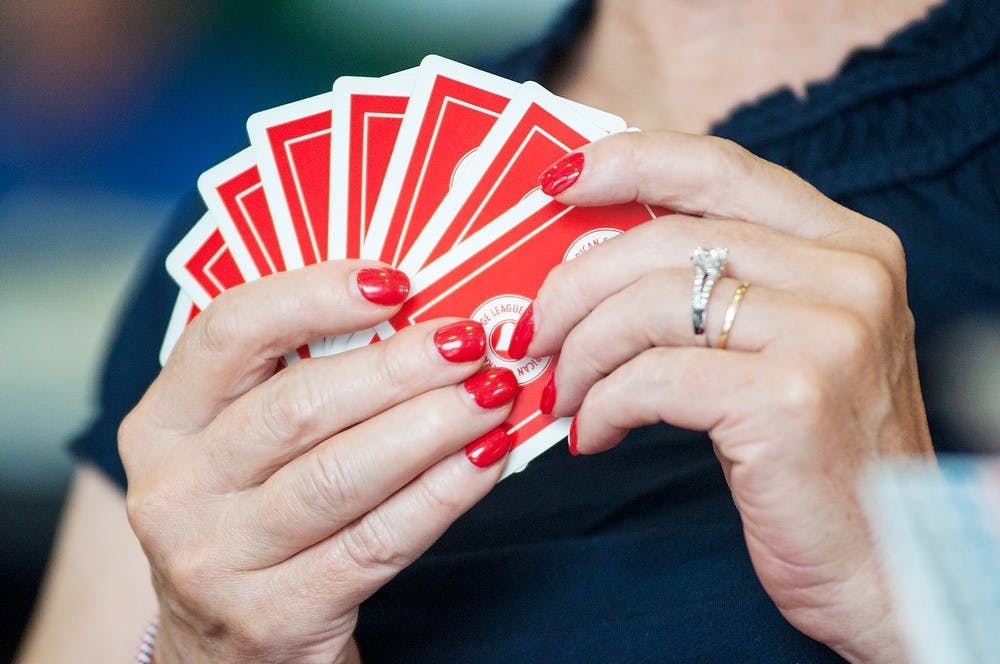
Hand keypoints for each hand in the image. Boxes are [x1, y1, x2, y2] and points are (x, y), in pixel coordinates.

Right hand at [119, 261, 516, 662]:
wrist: (225, 653)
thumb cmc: (251, 520)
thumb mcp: (241, 448)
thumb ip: (296, 381)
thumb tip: (413, 316)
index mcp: (163, 425)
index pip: (230, 332)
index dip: (315, 294)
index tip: (397, 281)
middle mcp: (176, 491)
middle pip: (300, 405)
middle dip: (401, 365)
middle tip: (473, 340)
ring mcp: (218, 561)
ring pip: (343, 474)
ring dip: (434, 424)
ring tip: (493, 393)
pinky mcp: (275, 617)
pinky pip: (378, 541)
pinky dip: (442, 492)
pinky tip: (486, 459)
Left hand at [522, 131, 933, 661]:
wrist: (890, 566)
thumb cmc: (815, 461)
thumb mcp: (782, 350)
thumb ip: (716, 291)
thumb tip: (590, 262)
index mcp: (846, 245)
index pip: (719, 168)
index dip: (627, 164)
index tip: (557, 183)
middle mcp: (849, 275)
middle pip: (668, 239)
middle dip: (575, 283)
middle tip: (533, 331)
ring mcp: (828, 334)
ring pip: (650, 305)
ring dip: (581, 352)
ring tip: (562, 393)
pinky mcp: (792, 400)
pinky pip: (653, 379)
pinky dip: (603, 405)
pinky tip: (595, 434)